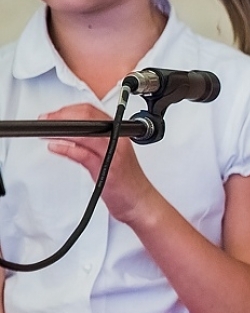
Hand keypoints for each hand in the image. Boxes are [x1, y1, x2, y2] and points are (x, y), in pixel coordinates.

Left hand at [43, 104, 156, 222]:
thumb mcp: (108, 155)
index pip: (91, 111)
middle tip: (46, 121)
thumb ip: (91, 142)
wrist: (140, 202)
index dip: (68, 110)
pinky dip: (66, 148)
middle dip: (61, 116)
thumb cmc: (125, 181)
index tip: (53, 115)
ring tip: (45, 132)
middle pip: (87, 117)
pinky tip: (55, 147)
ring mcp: (112, 153)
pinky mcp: (106, 169)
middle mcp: (117, 140)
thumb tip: (68, 134)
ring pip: (84, 133)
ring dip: (59, 130)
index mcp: (118, 133)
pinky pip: (83, 154)